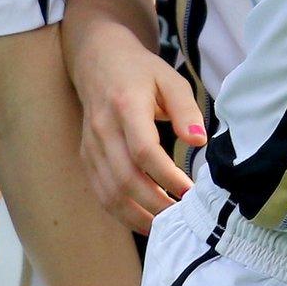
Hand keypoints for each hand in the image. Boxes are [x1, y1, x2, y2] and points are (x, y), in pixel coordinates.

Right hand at [69, 32, 204, 232]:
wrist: (99, 61)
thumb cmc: (140, 71)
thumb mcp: (170, 78)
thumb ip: (186, 108)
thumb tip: (199, 140)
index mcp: (126, 105)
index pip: (143, 150)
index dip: (167, 176)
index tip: (189, 191)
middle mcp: (103, 128)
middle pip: (125, 178)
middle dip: (156, 203)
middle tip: (183, 216)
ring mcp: (91, 145)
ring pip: (110, 192)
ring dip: (138, 215)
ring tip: (167, 225)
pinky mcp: (86, 157)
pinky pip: (101, 193)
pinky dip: (122, 213)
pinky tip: (145, 220)